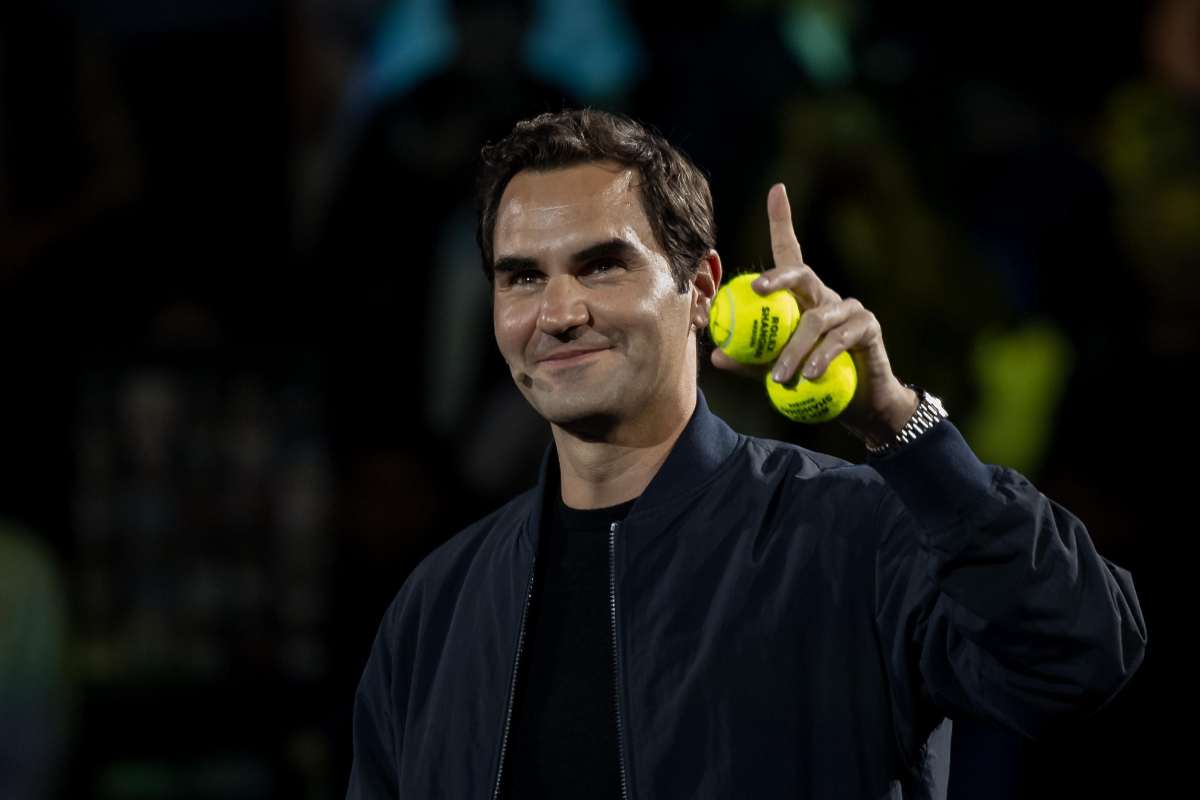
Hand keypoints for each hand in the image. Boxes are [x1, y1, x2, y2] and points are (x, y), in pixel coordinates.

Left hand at [709, 183, 918, 442]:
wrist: (860, 405)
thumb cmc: (815, 382)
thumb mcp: (775, 371)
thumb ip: (750, 360)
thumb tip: (715, 356)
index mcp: (802, 297)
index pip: (790, 252)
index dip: (783, 219)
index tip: (777, 189)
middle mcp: (825, 295)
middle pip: (800, 273)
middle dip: (777, 276)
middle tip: (756, 290)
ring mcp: (849, 309)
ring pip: (814, 319)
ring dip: (792, 350)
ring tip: (778, 378)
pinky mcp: (868, 327)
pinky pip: (839, 339)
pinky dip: (821, 358)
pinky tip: (810, 375)